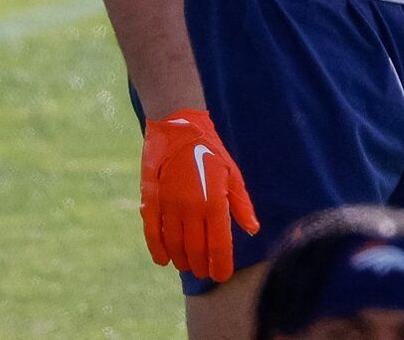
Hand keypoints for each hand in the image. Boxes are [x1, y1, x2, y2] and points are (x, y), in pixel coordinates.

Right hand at [139, 108, 259, 280]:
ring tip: (188, 266)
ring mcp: (169, 205)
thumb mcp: (232, 174)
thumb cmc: (210, 151)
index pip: (219, 245)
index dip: (220, 265)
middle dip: (202, 266)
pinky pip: (153, 232)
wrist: (178, 127)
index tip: (221, 276)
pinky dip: (157, 250)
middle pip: (196, 250)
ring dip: (182, 260)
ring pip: (175, 245)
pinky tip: (164, 260)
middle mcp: (191, 207)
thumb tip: (252, 229)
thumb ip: (241, 204)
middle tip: (205, 273)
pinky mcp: (151, 200)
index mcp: (214, 202)